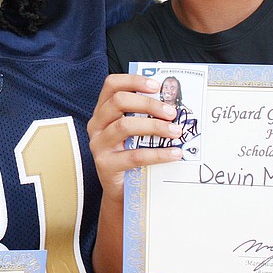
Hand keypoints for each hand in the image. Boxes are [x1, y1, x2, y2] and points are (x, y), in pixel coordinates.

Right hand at [88, 74, 179, 272]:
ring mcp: (98, 146)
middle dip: (149, 104)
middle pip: (118, 103)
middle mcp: (96, 126)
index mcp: (102, 112)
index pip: (110, 85)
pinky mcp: (106, 167)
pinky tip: (175, 153)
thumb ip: (147, 116)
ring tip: (176, 131)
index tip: (158, 85)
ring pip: (124, 126)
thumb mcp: (137, 132)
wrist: (123, 191)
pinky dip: (157, 153)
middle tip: (173, 111)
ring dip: (154, 127)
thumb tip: (177, 101)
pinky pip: (133, 156)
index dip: (133, 81)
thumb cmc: (133, 155)